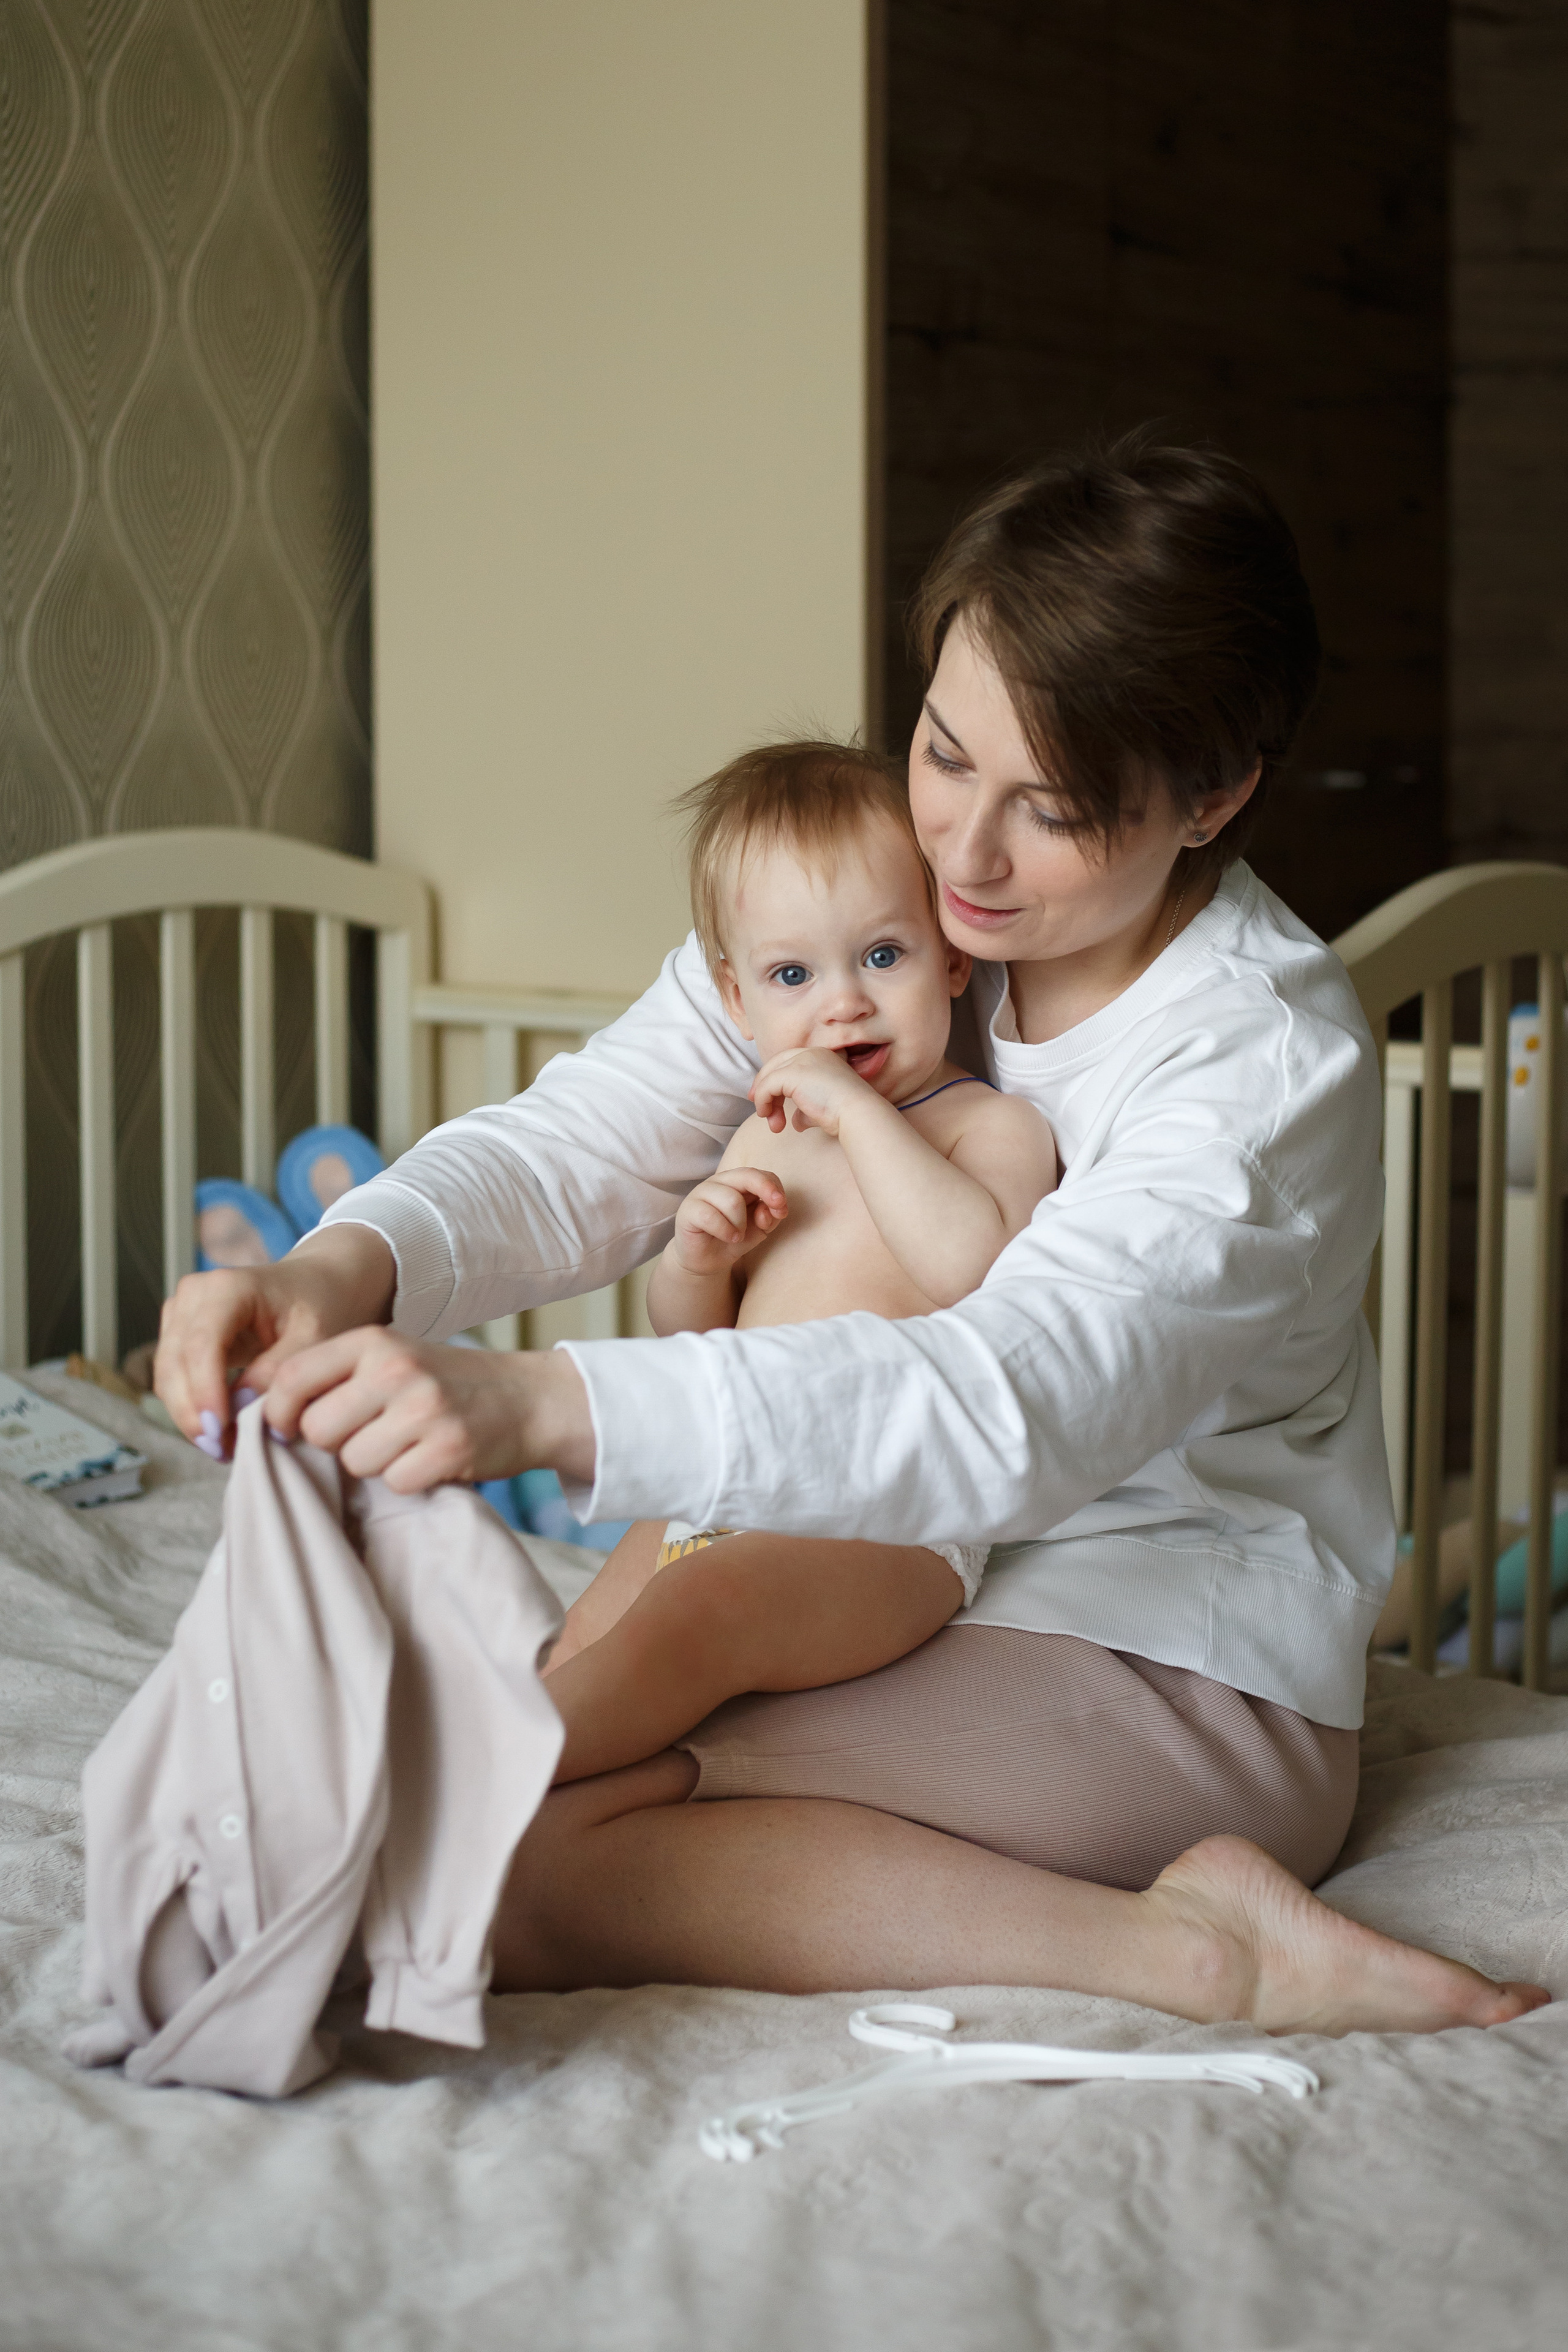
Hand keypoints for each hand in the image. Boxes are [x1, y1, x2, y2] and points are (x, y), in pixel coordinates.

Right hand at [154, 1226, 396, 1442]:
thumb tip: (241, 1405)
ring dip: (189, 1416)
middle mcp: (193, 1296)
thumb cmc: (318, 1306)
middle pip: (176, 1364)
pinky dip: (191, 1407)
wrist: (315, 1286)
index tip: (219, 1432)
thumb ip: (279, 1369)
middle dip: (194, 1413)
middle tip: (222, 1451)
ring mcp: (180, 1313)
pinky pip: (173, 1378)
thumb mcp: (314, 1337)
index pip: (202, 1346)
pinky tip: (219, 1431)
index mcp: (227, 1288)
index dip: (205, 1392)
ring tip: (223, 1448)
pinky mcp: (178, 1333)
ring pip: (167, 1376)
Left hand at [261, 1328, 595, 1492]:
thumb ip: (335, 1378)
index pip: (291, 1377)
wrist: (527, 1398)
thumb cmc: (443, 1384)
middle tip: (366, 1436)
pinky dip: (410, 1481)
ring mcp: (424, 1408)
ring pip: (354, 1462)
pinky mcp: (449, 1448)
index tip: (289, 1428)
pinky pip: (396, 1483)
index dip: (277, 1412)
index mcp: (372, 1340)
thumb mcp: (390, 1360)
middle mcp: (395, 1368)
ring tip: (405, 1445)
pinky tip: (430, 1460)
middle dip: (332, 1444)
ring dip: (374, 1465)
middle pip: (315, 1428)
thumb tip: (262, 1419)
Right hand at [671, 1167, 787, 1274]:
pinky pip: (711, 1216)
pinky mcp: (688, 1209)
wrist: (707, 1259)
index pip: (761, 1174)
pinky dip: (725, 1231)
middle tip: (767, 1217)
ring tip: (736, 1235)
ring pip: (732, 1200)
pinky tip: (728, 1238)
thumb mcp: (760, 1228)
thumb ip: (771, 1216)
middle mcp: (720, 1182)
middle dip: (765, 1192)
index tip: (782, 1211)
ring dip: (740, 1224)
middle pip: (747, 1176)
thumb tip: (770, 1209)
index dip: (774, 1189)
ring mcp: (701, 1193)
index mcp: (738, 1182)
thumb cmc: (734, 1237)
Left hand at [751, 1047, 875, 1137]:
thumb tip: (796, 1122)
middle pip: (776, 1065)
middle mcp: (811, 1053)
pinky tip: (768, 1116)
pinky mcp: (792, 1072)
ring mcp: (802, 1060)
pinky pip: (767, 1085)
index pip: (790, 1063)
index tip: (768, 1101)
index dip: (775, 1079)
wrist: (857, 1113)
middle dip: (764, 1086)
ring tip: (772, 1123)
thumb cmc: (845, 1114)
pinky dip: (763, 1101)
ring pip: (770, 1076)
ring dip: (766, 1101)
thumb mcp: (822, 1109)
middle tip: (760, 1109)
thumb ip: (806, 1111)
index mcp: (822, 1057)